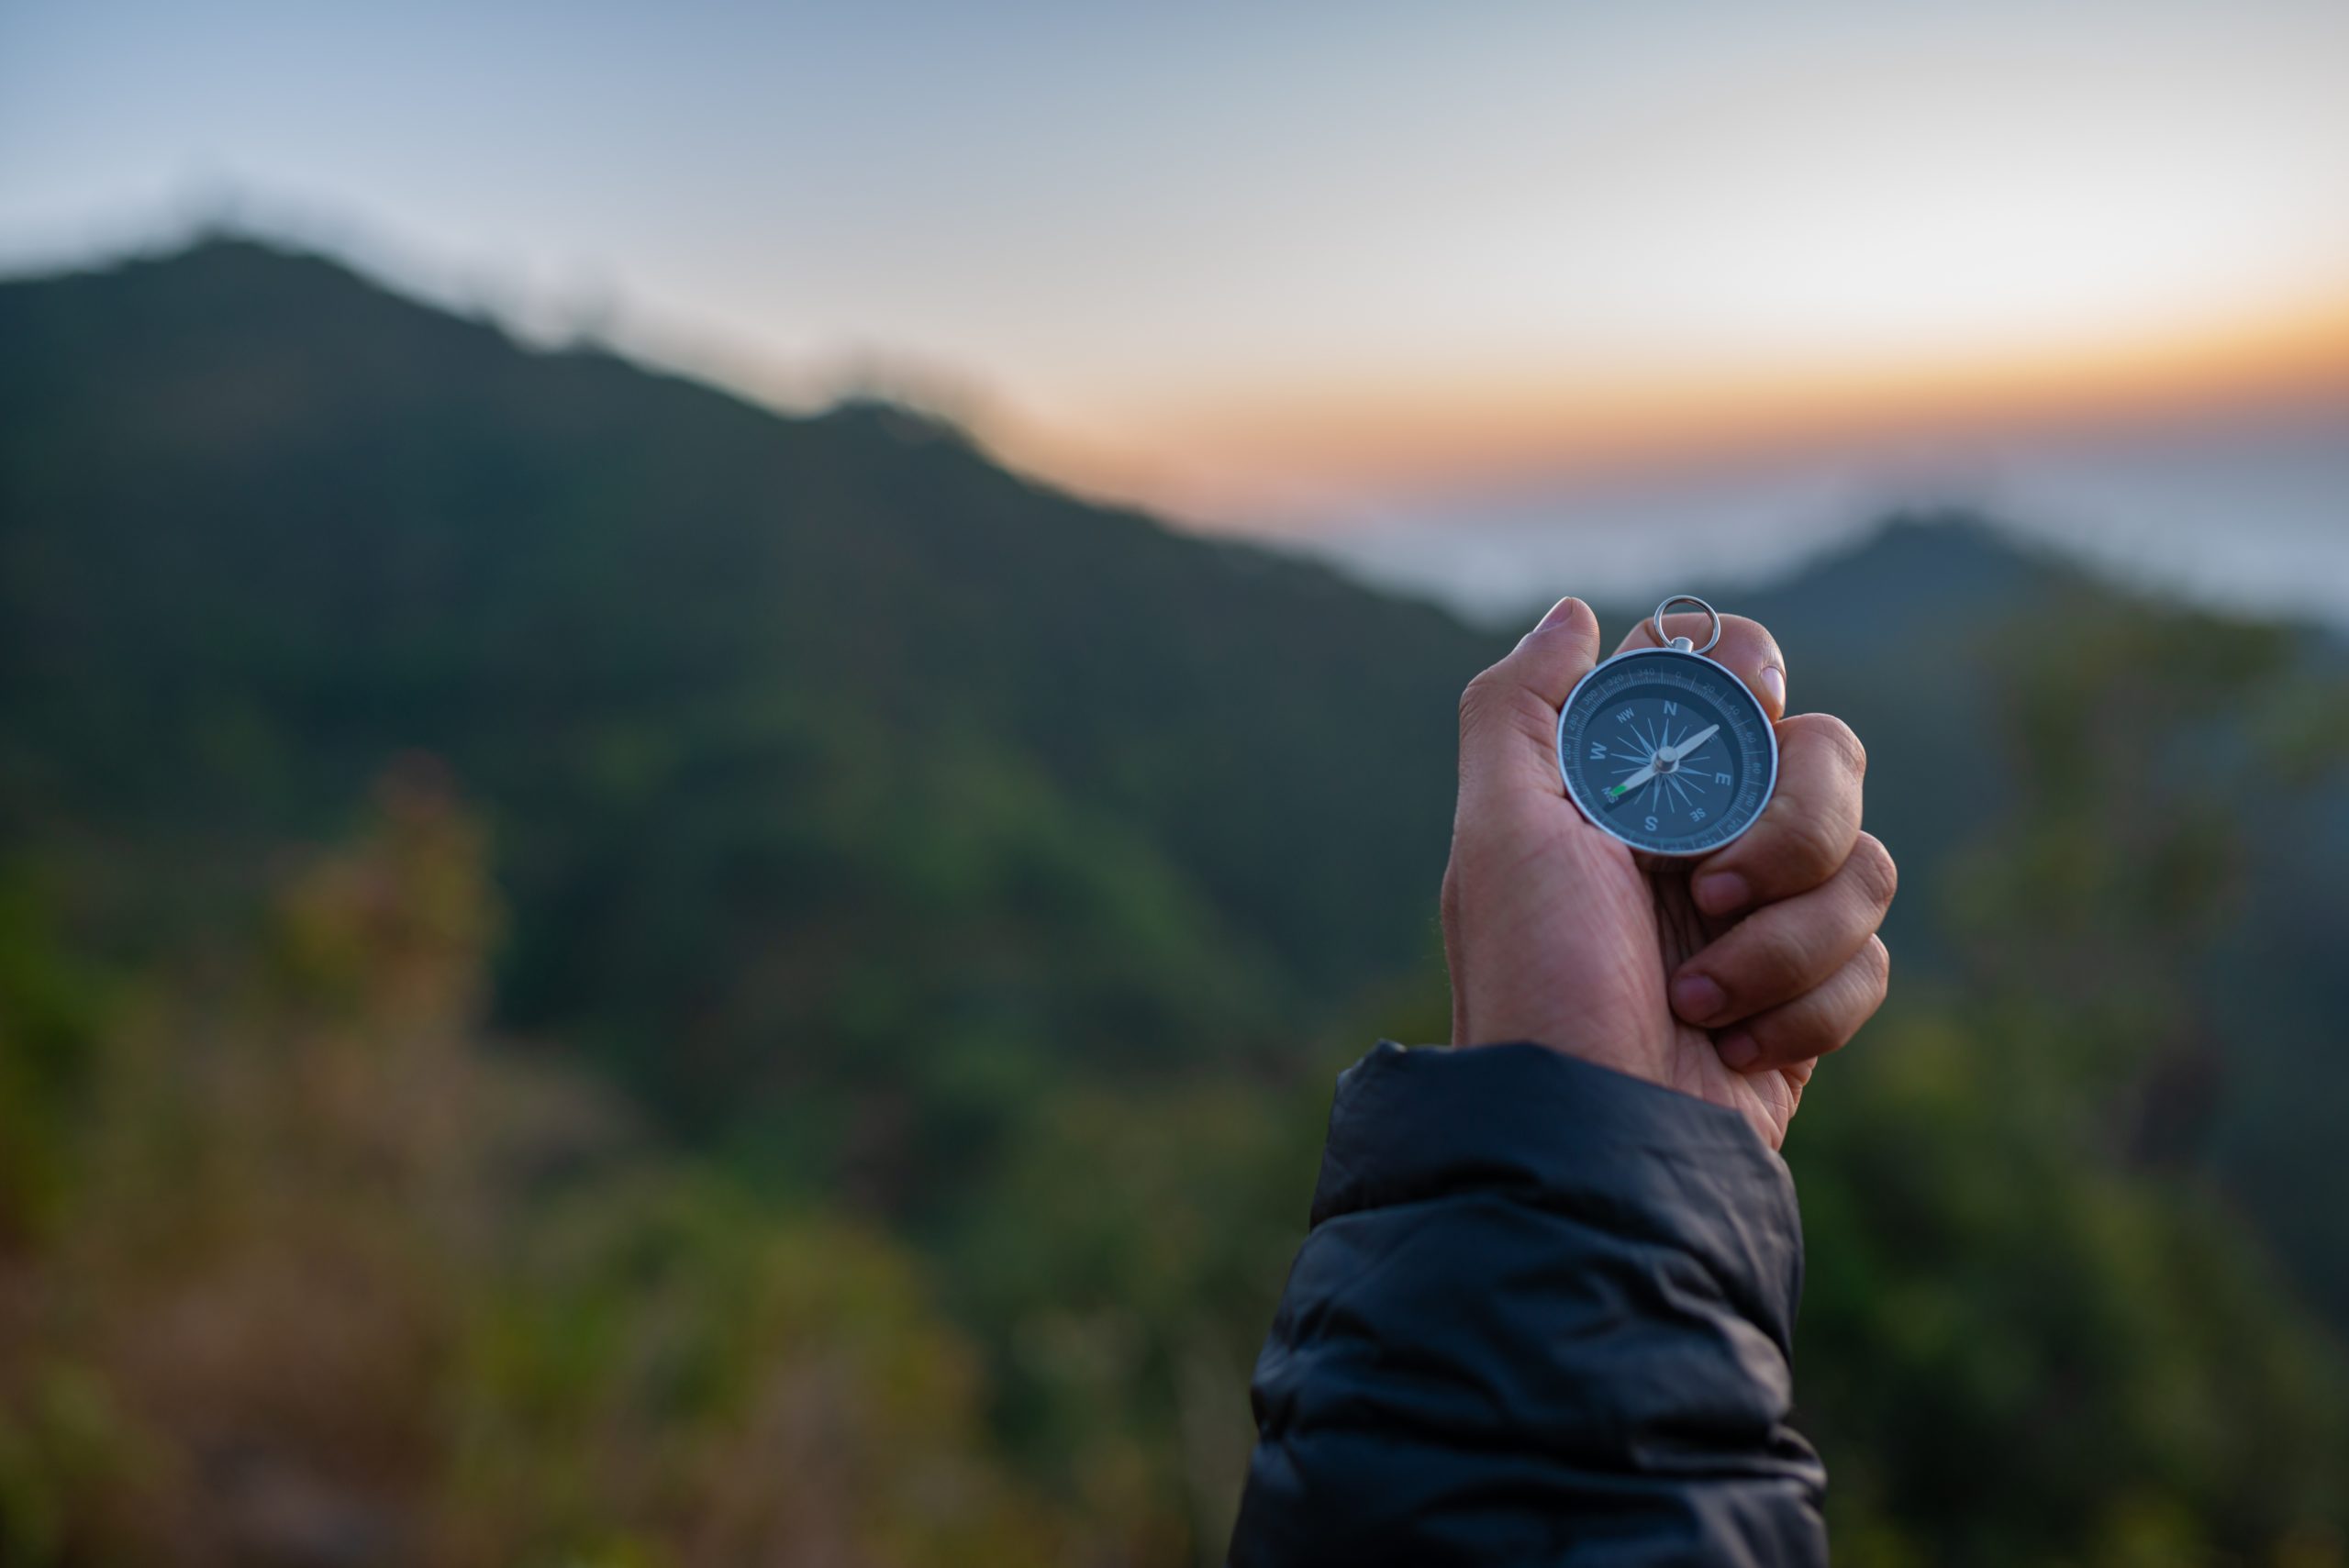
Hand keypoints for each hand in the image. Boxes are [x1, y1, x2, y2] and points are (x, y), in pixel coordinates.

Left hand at [1440, 597, 1894, 1147]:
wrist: (1591, 1144)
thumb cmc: (1535, 982)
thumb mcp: (1499, 835)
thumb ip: (1523, 710)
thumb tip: (1576, 612)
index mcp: (1632, 785)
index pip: (1727, 670)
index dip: (1741, 680)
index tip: (1727, 720)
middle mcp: (1704, 839)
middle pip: (1827, 750)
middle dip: (1785, 822)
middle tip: (1707, 883)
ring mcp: (1765, 920)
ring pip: (1864, 860)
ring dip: (1785, 937)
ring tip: (1695, 993)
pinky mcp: (1811, 1000)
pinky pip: (1873, 958)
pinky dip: (1804, 1005)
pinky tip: (1728, 1042)